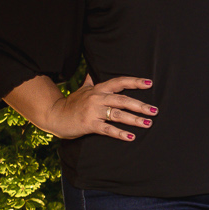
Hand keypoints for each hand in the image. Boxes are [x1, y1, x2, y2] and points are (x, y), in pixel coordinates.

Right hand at [40, 75, 156, 140]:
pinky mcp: (89, 124)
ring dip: (134, 119)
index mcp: (98, 90)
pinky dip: (119, 133)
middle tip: (154, 110)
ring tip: (148, 123)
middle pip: (122, 100)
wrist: (54, 115)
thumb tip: (93, 72)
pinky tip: (131, 137)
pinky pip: (107, 129)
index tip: (149, 83)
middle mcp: (97, 98)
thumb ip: (89, 82)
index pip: (118, 82)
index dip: (134, 82)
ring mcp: (93, 111)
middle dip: (140, 105)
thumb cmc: (71, 104)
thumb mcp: (81, 91)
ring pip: (117, 114)